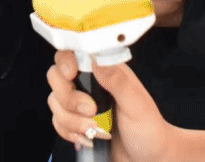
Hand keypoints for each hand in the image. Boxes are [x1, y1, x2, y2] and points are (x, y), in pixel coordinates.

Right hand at [48, 50, 173, 161]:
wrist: (148, 158)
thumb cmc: (149, 129)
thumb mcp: (137, 105)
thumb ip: (117, 81)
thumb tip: (96, 58)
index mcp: (106, 71)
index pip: (75, 54)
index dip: (66, 62)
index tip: (70, 74)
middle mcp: (91, 83)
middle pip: (57, 77)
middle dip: (69, 98)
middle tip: (91, 111)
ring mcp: (81, 103)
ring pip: (55, 102)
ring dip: (72, 121)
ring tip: (97, 130)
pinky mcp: (76, 121)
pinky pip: (57, 122)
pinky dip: (69, 132)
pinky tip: (88, 137)